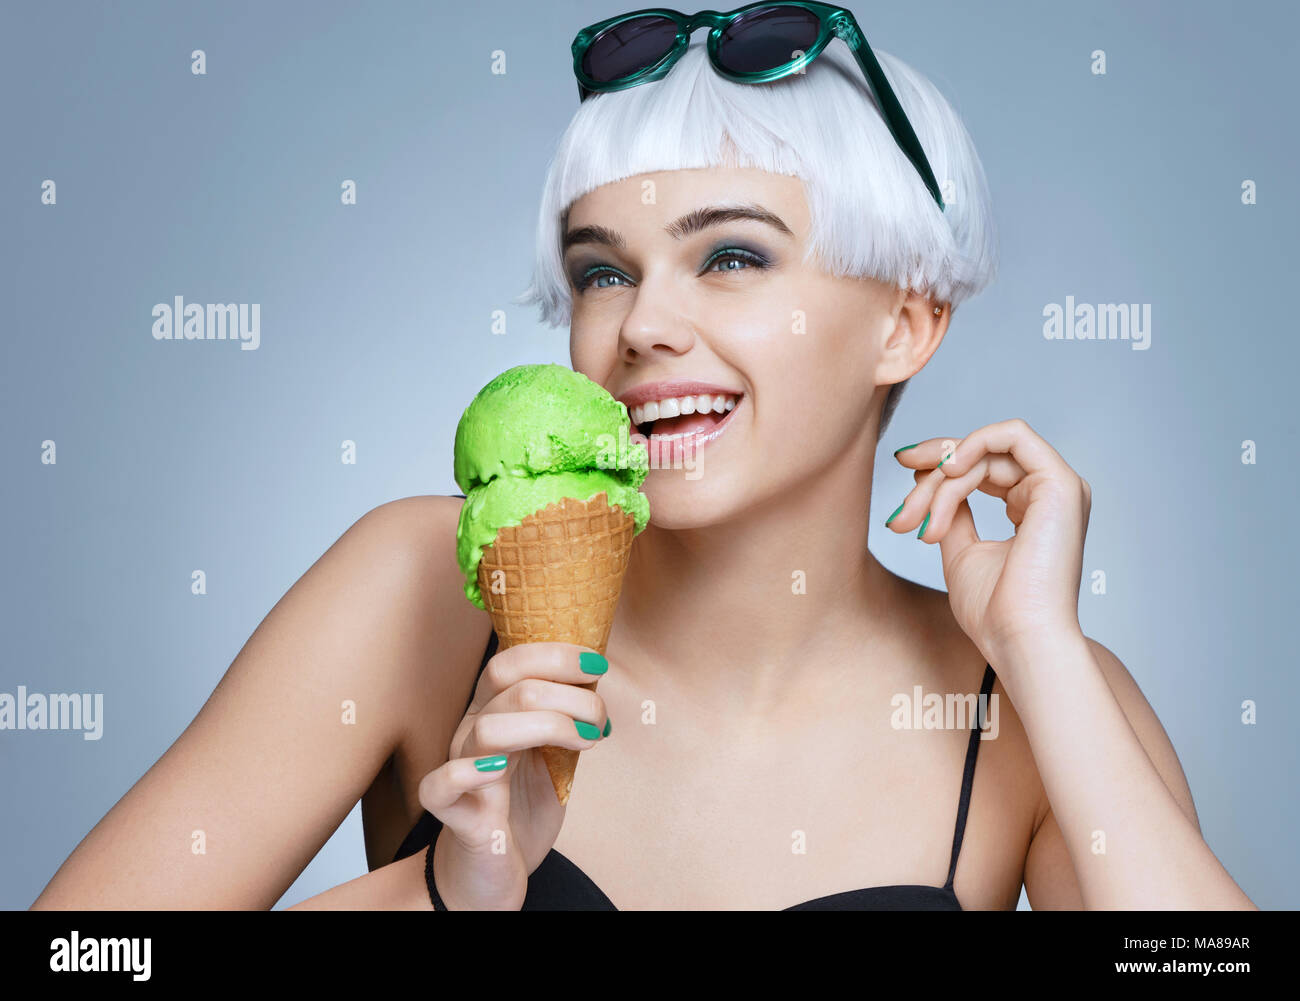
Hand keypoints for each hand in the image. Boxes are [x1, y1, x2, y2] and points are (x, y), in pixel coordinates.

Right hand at [417, 642, 610, 909]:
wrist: (493, 870)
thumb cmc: (523, 806)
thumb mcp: (555, 753)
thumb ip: (568, 718)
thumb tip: (599, 681)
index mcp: (494, 710)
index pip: (511, 661)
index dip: (556, 655)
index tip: (598, 668)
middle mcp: (472, 730)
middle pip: (508, 685)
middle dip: (569, 695)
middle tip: (600, 721)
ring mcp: (458, 767)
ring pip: (489, 728)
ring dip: (549, 726)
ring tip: (584, 742)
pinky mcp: (452, 812)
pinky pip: (441, 784)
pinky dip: (468, 773)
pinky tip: (502, 770)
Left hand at [885, 419, 1090, 666]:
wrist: (1019, 638)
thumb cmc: (994, 611)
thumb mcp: (959, 550)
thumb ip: (953, 510)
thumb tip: (930, 473)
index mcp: (1032, 507)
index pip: (981, 465)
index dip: (938, 462)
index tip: (900, 468)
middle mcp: (1049, 493)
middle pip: (979, 456)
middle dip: (931, 476)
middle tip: (903, 512)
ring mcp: (1058, 487)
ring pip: (984, 453)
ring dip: (942, 481)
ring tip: (924, 523)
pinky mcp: (1060, 484)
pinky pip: (1011, 436)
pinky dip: (973, 445)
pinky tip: (948, 471)